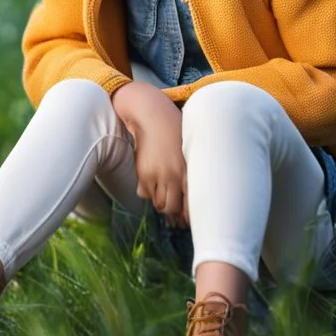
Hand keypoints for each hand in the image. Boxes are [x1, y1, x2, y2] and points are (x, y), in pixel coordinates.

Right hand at [111, 81, 187, 226]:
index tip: (188, 219)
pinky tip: (153, 184)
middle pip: (173, 208)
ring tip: (164, 196)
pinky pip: (144, 194)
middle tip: (175, 211)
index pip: (191, 205)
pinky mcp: (143, 174)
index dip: (188, 216)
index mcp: (190, 171)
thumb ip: (191, 174)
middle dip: (173, 213)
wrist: (153, 117)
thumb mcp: (190, 152)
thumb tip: (192, 200)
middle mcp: (175, 176)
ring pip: (158, 204)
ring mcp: (158, 176)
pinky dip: (148, 193)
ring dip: (161, 203)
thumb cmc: (176, 132)